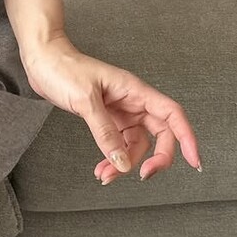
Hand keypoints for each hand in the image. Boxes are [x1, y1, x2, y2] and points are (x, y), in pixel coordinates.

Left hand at [22, 35, 201, 183]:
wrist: (42, 60)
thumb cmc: (63, 68)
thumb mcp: (85, 101)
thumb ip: (105, 132)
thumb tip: (122, 162)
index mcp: (135, 91)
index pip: (172, 114)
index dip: (186, 137)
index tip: (194, 160)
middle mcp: (132, 102)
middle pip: (159, 134)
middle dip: (154, 158)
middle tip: (143, 176)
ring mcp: (119, 111)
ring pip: (135, 144)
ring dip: (124, 163)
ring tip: (104, 176)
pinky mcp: (105, 118)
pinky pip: (117, 143)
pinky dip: (112, 158)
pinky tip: (101, 168)